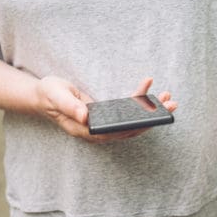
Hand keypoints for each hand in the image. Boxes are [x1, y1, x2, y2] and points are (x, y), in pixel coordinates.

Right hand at [34, 76, 176, 142]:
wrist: (44, 95)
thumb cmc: (50, 94)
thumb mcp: (57, 96)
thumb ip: (69, 106)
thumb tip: (86, 117)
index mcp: (86, 130)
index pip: (117, 132)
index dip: (137, 125)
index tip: (154, 116)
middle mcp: (98, 131)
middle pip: (130, 129)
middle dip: (153, 117)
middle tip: (172, 103)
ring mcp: (103, 125)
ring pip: (133, 122)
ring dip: (151, 109)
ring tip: (168, 96)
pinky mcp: (107, 117)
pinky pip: (128, 112)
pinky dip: (140, 100)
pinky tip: (148, 84)